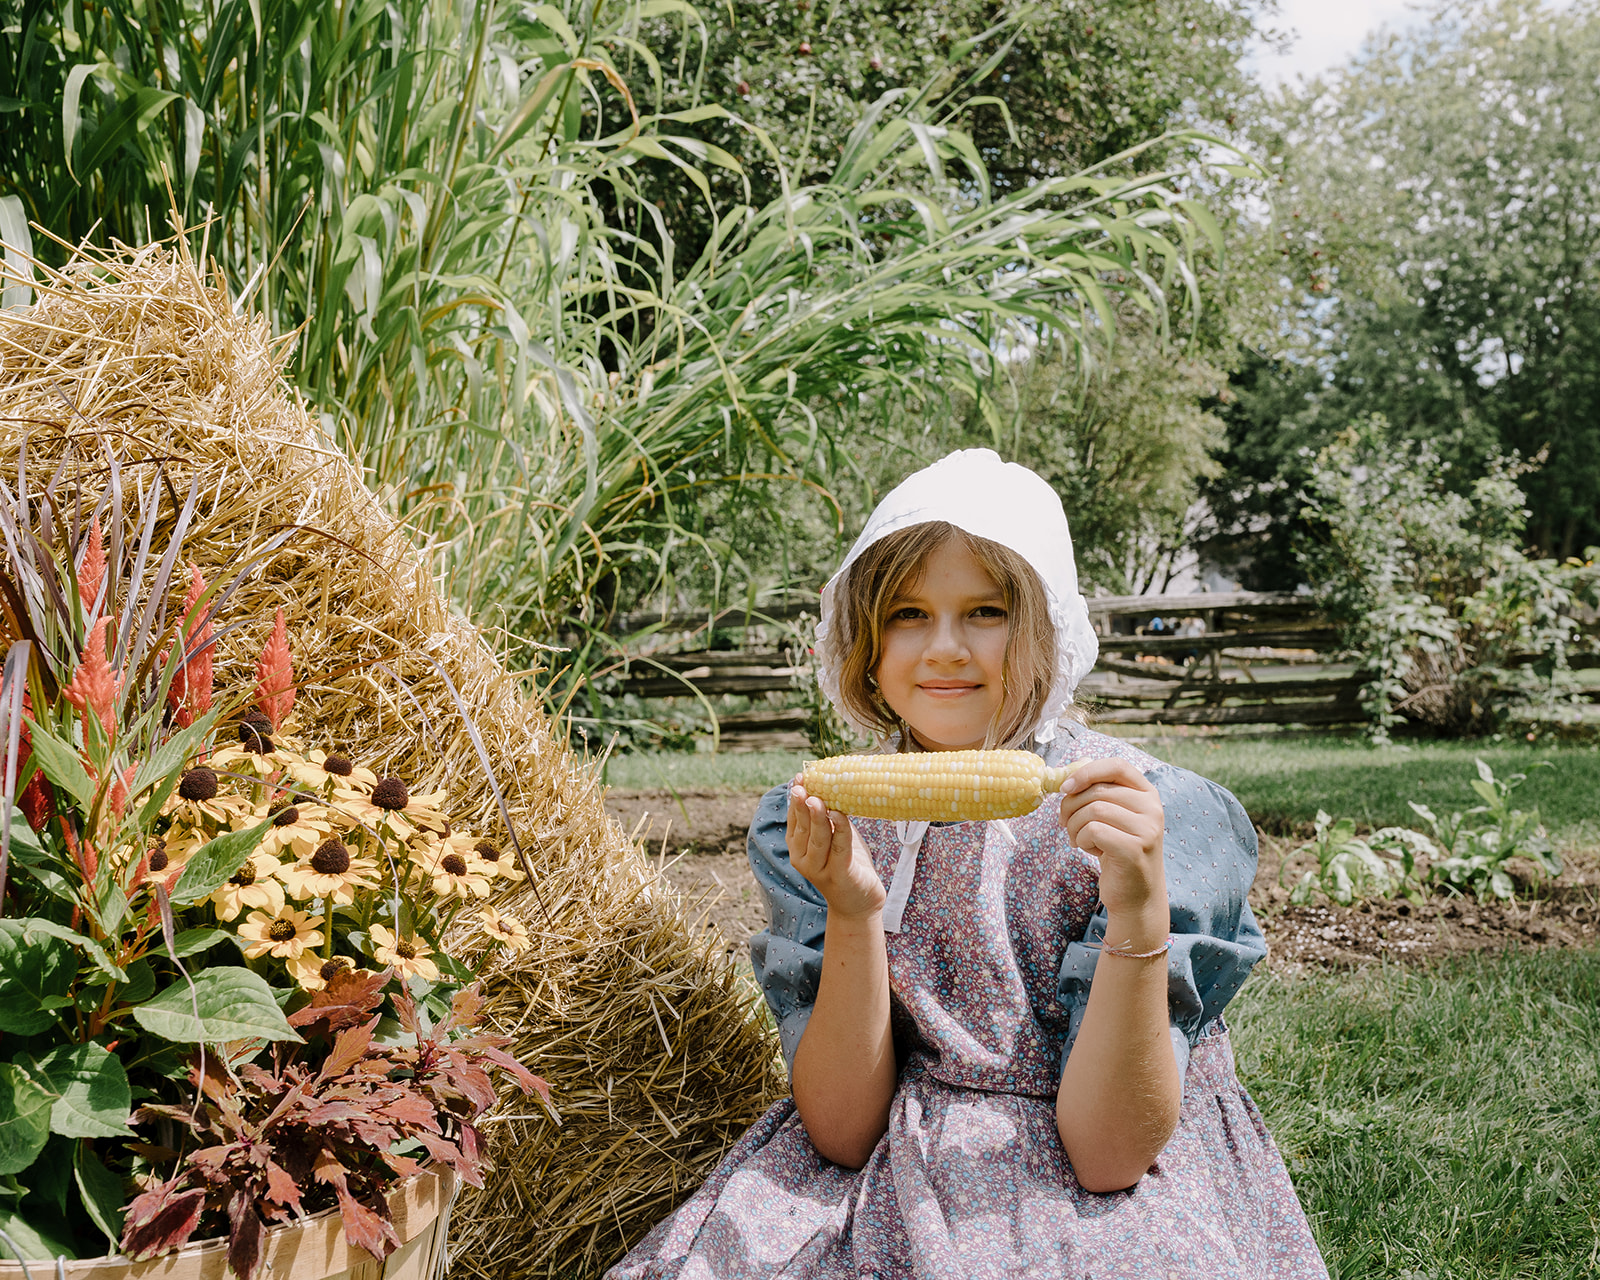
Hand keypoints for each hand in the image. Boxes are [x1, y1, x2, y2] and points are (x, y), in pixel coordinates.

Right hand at [787, 782, 885, 920]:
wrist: (859, 903)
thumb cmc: (847, 866)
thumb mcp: (834, 838)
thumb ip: (829, 818)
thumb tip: (831, 785)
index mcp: (798, 848)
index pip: (794, 819)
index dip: (796, 799)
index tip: (799, 777)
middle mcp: (803, 859)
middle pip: (803, 827)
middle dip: (803, 804)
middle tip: (803, 784)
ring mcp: (819, 869)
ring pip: (818, 837)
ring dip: (818, 816)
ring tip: (817, 798)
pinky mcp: (840, 875)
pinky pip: (839, 848)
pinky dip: (839, 829)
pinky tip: (839, 814)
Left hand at [1059, 758, 1165, 922]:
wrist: (1136, 896)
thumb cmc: (1117, 851)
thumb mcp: (1113, 817)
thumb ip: (1098, 794)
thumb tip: (1065, 778)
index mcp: (1147, 793)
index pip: (1116, 766)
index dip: (1087, 771)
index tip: (1065, 787)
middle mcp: (1152, 808)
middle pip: (1097, 790)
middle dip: (1071, 806)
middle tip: (1066, 824)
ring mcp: (1147, 829)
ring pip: (1093, 809)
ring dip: (1074, 825)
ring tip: (1079, 838)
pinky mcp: (1135, 849)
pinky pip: (1093, 830)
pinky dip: (1081, 839)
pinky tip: (1090, 849)